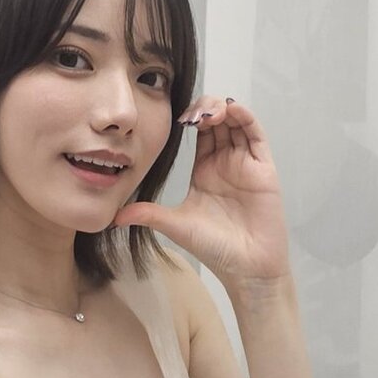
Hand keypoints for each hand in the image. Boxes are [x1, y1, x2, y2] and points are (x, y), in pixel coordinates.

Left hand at [114, 96, 290, 290]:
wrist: (246, 269)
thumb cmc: (216, 249)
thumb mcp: (175, 224)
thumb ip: (148, 214)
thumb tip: (113, 216)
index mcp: (205, 170)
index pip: (200, 132)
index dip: (191, 117)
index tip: (178, 117)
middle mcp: (226, 162)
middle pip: (218, 121)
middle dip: (206, 108)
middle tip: (192, 113)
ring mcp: (246, 164)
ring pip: (237, 123)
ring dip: (223, 109)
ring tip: (208, 112)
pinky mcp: (263, 168)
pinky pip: (256, 135)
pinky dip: (245, 117)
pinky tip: (231, 111)